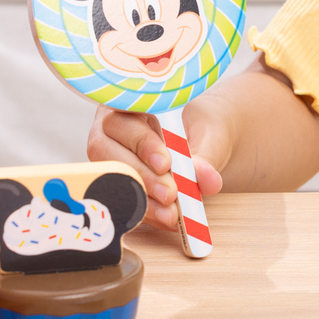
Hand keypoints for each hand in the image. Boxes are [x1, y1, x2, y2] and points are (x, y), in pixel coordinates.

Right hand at [87, 100, 228, 232]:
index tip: (165, 164)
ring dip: (140, 197)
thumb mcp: (211, 134)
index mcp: (130, 99)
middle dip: (141, 175)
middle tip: (170, 194)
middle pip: (107, 148)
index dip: (141, 141)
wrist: (203, 140)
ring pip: (109, 174)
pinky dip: (143, 210)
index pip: (123, 114)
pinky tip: (165, 218)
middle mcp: (110, 125)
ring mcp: (106, 153)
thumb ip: (207, 155)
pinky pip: (119, 196)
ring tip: (171, 211)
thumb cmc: (202, 127)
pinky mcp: (112, 179)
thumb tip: (205, 179)